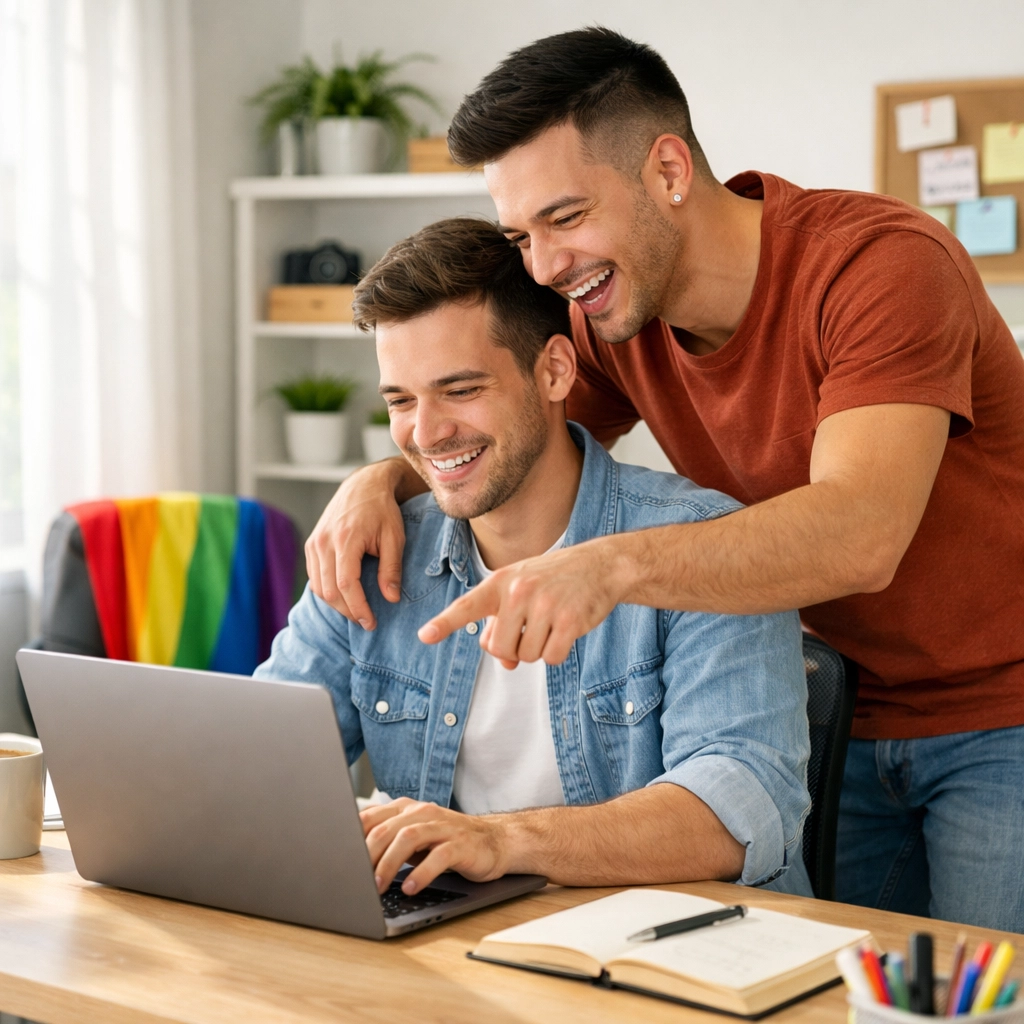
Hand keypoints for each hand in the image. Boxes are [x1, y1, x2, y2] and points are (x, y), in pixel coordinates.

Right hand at [304, 459, 408, 628]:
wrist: (363, 486)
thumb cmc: (382, 510)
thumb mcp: (394, 537)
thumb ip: (392, 569)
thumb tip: (392, 599)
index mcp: (346, 539)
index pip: (346, 585)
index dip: (357, 608)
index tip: (370, 623)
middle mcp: (324, 542)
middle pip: (329, 590)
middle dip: (348, 611)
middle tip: (366, 622)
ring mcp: (315, 543)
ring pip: (318, 587)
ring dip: (336, 604)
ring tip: (357, 612)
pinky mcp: (311, 544)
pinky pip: (314, 577)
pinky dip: (327, 591)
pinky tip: (344, 596)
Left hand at [360, 798, 507, 894]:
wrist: (493, 841)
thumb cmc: (447, 842)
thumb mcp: (414, 839)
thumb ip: (387, 841)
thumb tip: (349, 859)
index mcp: (406, 809)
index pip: (371, 818)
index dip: (351, 838)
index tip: (338, 861)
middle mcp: (422, 812)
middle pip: (386, 827)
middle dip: (366, 854)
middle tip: (355, 879)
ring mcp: (443, 826)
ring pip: (408, 837)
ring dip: (389, 862)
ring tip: (378, 885)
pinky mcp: (461, 844)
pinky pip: (438, 856)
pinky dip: (421, 873)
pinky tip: (410, 887)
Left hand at [417, 538, 624, 666]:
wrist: (599, 565)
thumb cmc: (553, 580)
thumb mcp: (521, 590)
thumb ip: (502, 623)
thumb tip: (503, 662)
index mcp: (501, 582)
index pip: (468, 606)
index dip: (445, 623)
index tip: (424, 636)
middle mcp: (520, 592)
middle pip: (500, 649)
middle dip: (513, 649)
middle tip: (529, 630)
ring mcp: (545, 606)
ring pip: (526, 657)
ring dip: (538, 649)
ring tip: (550, 623)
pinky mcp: (570, 621)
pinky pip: (551, 658)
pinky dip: (557, 652)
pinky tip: (565, 630)